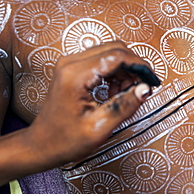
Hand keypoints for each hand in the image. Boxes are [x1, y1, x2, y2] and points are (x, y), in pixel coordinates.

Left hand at [25, 41, 158, 165]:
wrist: (41, 145)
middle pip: (115, 49)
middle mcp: (71, 63)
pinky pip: (101, 60)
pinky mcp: (73, 69)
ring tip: (128, 92)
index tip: (152, 80)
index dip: (140, 66)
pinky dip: (115, 72)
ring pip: (110, 53)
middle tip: (143, 86)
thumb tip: (145, 89)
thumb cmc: (64, 140)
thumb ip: (124, 106)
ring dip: (125, 69)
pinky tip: (116, 91)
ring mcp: (71, 64)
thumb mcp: (99, 128)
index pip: (117, 56)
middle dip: (134, 66)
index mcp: (76, 75)